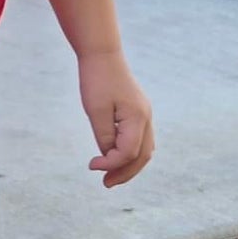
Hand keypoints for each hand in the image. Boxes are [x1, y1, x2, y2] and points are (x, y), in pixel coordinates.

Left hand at [79, 50, 153, 187]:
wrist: (102, 54)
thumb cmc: (96, 80)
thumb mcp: (95, 111)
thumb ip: (104, 136)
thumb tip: (108, 156)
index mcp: (137, 117)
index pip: (129, 152)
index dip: (110, 164)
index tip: (91, 165)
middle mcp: (146, 118)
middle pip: (143, 156)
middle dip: (125, 173)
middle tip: (105, 184)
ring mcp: (144, 115)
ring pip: (145, 150)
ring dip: (129, 166)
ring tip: (110, 177)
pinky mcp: (138, 112)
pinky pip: (140, 140)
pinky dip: (130, 154)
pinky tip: (114, 158)